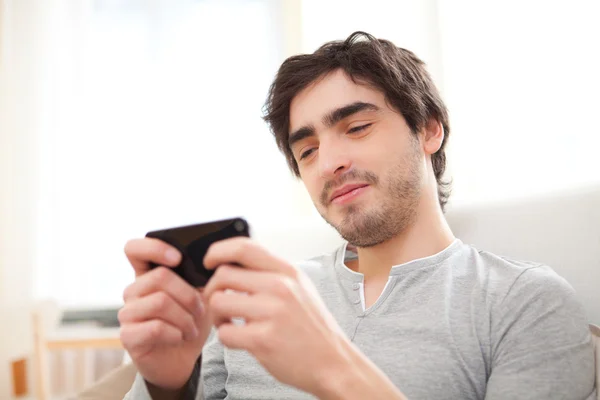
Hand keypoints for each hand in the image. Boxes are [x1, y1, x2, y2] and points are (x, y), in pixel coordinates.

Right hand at [118, 238, 211, 389]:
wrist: (184, 360)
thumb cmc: (191, 322)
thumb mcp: (200, 296)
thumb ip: (198, 277)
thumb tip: (209, 263)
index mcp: (148, 274)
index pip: (134, 248)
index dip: (154, 247)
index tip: (178, 259)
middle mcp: (133, 290)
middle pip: (160, 277)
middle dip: (189, 295)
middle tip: (200, 311)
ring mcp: (128, 313)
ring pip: (160, 302)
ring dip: (185, 317)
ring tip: (192, 328)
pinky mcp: (128, 336)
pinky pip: (155, 327)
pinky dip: (176, 333)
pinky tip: (179, 338)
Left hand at [202, 237, 350, 396]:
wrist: (333, 362)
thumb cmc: (312, 326)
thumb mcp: (300, 287)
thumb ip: (272, 272)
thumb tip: (235, 261)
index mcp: (287, 271)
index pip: (243, 247)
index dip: (218, 251)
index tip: (209, 261)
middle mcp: (280, 287)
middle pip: (223, 275)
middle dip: (212, 289)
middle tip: (217, 302)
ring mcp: (272, 313)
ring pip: (219, 302)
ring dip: (216, 315)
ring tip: (229, 322)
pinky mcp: (263, 340)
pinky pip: (225, 333)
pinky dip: (226, 337)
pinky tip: (239, 338)